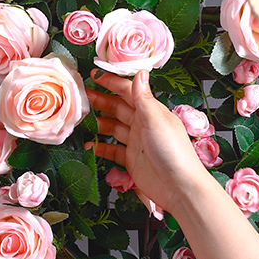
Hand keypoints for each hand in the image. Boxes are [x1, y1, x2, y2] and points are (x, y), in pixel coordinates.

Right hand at [87, 69, 207, 216]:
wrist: (178, 187)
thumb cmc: (173, 151)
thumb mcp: (156, 120)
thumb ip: (144, 98)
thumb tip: (140, 71)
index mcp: (151, 111)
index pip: (129, 91)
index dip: (112, 82)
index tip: (94, 75)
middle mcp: (143, 124)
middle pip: (118, 108)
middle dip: (100, 101)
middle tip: (81, 96)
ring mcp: (136, 142)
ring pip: (113, 127)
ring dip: (98, 122)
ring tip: (81, 119)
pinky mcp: (131, 160)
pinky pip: (112, 150)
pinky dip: (100, 147)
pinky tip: (89, 145)